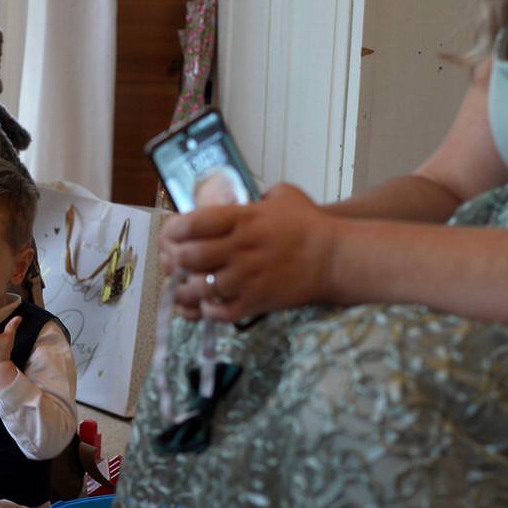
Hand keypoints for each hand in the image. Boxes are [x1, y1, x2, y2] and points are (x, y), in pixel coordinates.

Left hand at [161, 183, 340, 322]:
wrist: (335, 257)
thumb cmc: (309, 224)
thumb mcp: (282, 195)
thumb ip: (255, 195)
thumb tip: (235, 196)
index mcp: (242, 220)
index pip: (192, 223)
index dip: (173, 230)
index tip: (172, 233)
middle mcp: (239, 248)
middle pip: (189, 257)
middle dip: (175, 261)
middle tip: (175, 263)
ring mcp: (246, 277)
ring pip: (199, 289)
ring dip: (185, 290)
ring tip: (184, 288)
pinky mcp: (256, 302)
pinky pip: (219, 312)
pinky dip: (207, 311)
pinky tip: (207, 305)